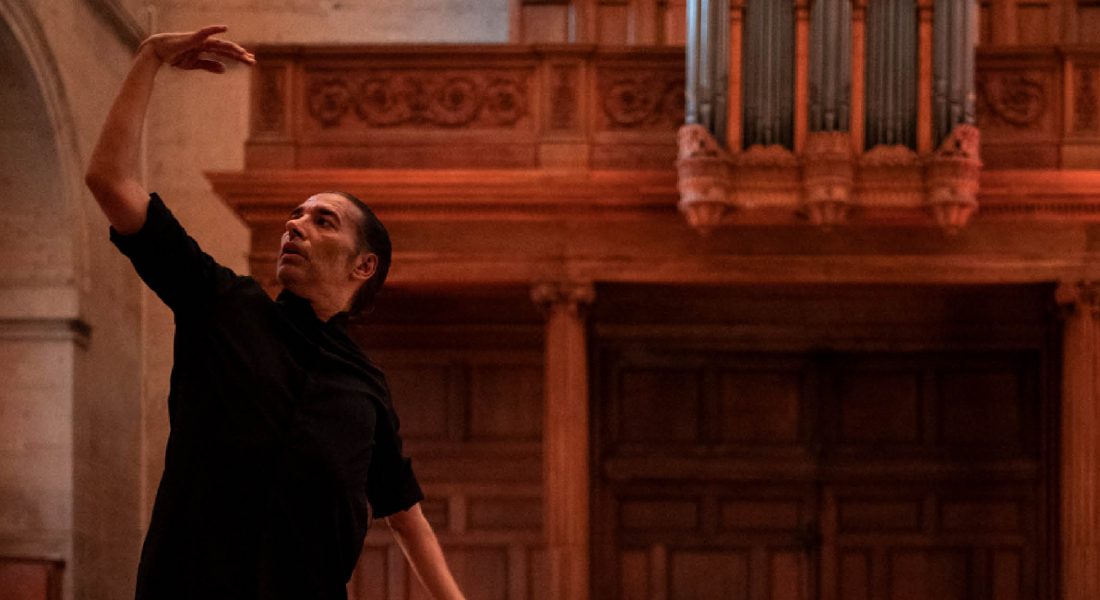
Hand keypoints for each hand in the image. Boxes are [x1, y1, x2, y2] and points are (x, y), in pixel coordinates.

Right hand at [138, 25, 254, 72]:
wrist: (159, 52)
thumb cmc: (176, 56)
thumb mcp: (195, 64)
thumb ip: (209, 65)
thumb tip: (224, 69)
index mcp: (207, 50)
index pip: (226, 53)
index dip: (238, 57)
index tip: (251, 62)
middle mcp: (206, 43)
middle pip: (227, 49)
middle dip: (240, 55)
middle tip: (253, 62)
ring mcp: (200, 40)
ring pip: (219, 43)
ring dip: (232, 48)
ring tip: (244, 53)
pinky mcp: (192, 38)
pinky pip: (204, 32)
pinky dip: (213, 29)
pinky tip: (224, 28)